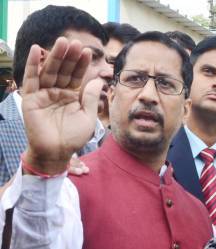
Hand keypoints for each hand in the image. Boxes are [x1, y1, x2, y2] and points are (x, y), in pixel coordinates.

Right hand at [21, 37, 103, 174]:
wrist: (57, 153)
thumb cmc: (73, 138)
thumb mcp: (88, 117)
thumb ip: (91, 98)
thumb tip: (98, 80)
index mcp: (71, 95)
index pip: (77, 75)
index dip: (82, 64)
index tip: (88, 52)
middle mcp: (57, 91)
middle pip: (63, 70)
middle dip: (69, 56)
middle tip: (75, 42)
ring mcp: (43, 94)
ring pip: (49, 71)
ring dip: (55, 56)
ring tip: (62, 42)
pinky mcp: (31, 98)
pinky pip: (31, 79)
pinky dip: (33, 64)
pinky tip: (38, 50)